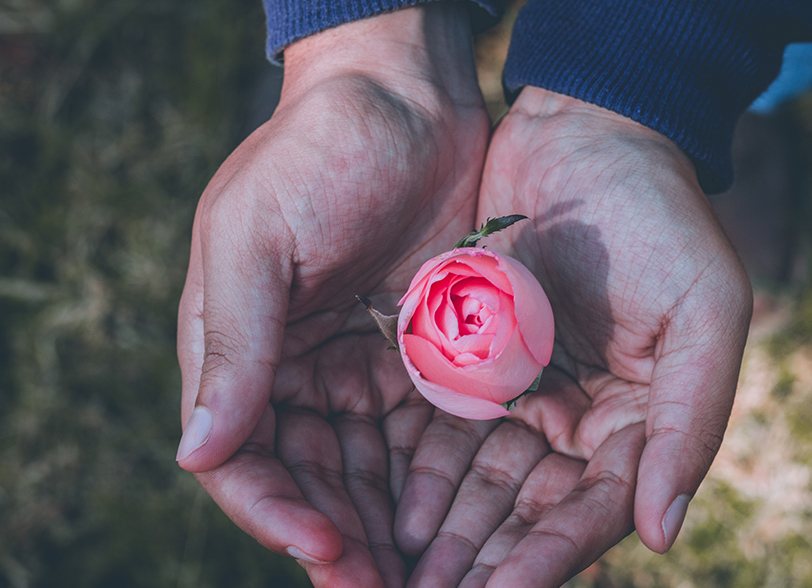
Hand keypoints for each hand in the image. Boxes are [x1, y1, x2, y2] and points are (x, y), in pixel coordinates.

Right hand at [175, 6, 488, 586]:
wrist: (404, 96)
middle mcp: (295, 371)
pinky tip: (458, 521)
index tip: (325, 547)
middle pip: (311, 480)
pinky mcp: (420, 357)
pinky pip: (420, 435)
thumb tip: (198, 454)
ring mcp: (359, 367)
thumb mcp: (257, 239)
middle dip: (342, 540)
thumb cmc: (317, 153)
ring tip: (429, 578)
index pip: (242, 457)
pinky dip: (431, 482)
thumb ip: (232, 346)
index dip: (275, 511)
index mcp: (239, 348)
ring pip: (368, 473)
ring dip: (389, 529)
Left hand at [395, 87, 752, 586]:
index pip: (590, 512)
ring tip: (391, 573)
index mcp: (639, 421)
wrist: (586, 133)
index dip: (544, 560)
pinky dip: (414, 472)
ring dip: (438, 533)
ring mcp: (522, 392)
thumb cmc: (660, 216)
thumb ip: (690, 423)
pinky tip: (382, 509)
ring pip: (476, 485)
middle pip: (525, 513)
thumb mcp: (704, 312)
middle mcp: (578, 421)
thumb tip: (661, 534)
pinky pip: (440, 430)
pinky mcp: (471, 360)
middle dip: (477, 562)